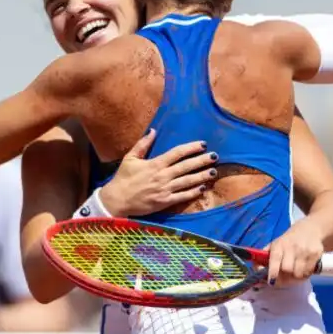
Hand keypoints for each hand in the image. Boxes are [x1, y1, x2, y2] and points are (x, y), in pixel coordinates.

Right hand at [99, 128, 218, 216]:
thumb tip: (153, 131)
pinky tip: (202, 188)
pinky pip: (182, 197)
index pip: (177, 153)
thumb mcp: (130, 158)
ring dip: (201, 176)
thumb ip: (142, 144)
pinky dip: (193, 193)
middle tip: (215, 156)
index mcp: (155, 164)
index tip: (202, 145)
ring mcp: (164, 190)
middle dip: (202, 161)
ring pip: (187, 181)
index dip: (191, 148)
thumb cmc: (123, 178)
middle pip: (186, 166)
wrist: (117, 200)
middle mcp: (162, 176)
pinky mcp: (164, 202)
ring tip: (213, 171)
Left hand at [266, 218, 323, 285]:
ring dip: (295, 278)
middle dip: (284, 278)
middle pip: (287, 269)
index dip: (273, 272)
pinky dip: (304, 275)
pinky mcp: (316, 254)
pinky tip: (302, 270)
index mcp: (279, 245)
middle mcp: (292, 247)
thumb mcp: (275, 244)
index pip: (275, 259)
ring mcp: (305, 251)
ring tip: (293, 274)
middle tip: (283, 279)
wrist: (311, 229)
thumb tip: (255, 269)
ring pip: (298, 273)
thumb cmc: (288, 240)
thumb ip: (264, 257)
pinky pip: (309, 272)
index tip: (271, 281)